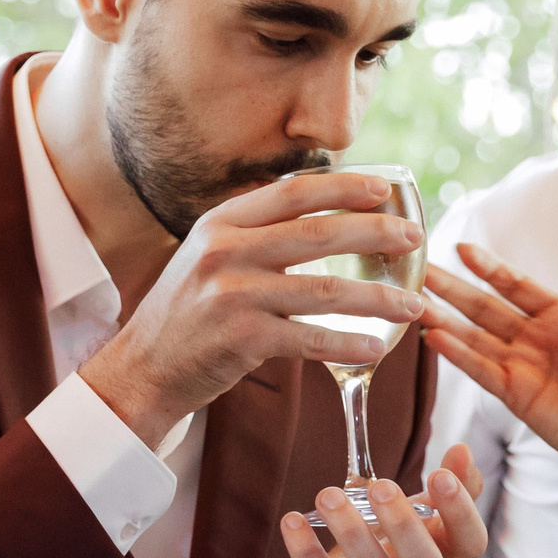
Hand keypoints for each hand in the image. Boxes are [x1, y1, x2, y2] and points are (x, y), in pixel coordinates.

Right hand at [79, 172, 428, 445]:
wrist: (141, 369)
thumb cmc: (185, 315)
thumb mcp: (206, 258)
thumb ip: (253, 235)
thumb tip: (322, 215)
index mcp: (219, 224)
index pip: (293, 192)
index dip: (345, 187)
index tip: (384, 189)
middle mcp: (224, 252)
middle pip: (318, 232)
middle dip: (377, 233)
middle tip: (415, 239)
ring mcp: (232, 295)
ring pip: (326, 290)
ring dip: (378, 298)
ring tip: (413, 306)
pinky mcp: (241, 339)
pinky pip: (312, 339)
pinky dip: (349, 343)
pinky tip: (376, 347)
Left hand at [278, 448, 488, 557]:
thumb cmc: (388, 552)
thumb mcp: (418, 521)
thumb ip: (447, 487)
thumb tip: (462, 449)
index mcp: (437, 553)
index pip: (470, 544)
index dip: (462, 513)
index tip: (440, 474)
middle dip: (406, 525)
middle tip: (382, 486)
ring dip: (351, 530)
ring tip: (328, 495)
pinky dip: (305, 549)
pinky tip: (292, 519)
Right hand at [423, 246, 557, 486]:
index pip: (517, 286)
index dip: (489, 267)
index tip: (461, 248)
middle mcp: (535, 337)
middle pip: (486, 307)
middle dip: (453, 288)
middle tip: (420, 271)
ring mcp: (521, 365)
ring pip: (474, 337)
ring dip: (445, 319)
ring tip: (414, 303)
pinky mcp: (512, 395)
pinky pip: (479, 370)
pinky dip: (456, 354)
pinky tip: (433, 337)